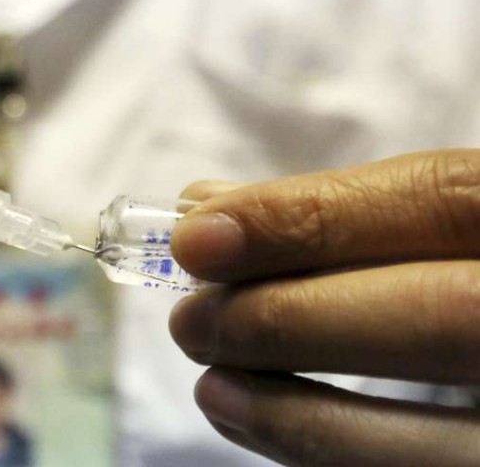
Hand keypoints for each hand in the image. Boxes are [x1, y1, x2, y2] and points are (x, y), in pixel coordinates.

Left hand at [169, 151, 479, 465]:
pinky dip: (321, 451)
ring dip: (297, 406)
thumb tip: (206, 211)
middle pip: (446, 312)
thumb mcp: (425, 219)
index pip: (444, 197)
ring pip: (444, 427)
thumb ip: (338, 210)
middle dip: (294, 317)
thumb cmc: (449, 261)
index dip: (314, 217)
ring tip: (209, 383)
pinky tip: (243, 417)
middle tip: (191, 321)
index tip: (197, 239)